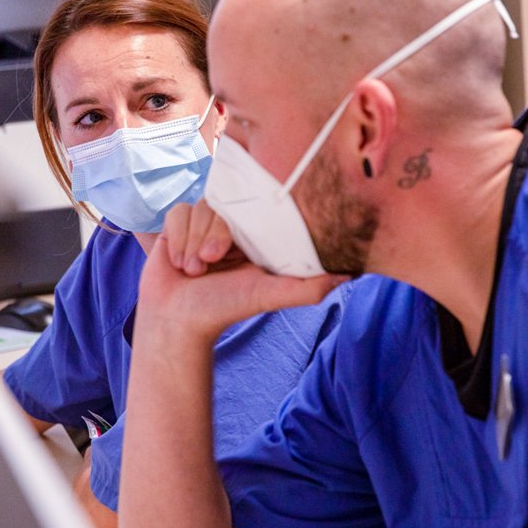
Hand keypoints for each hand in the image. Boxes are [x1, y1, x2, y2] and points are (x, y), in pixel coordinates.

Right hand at [140, 201, 344, 338]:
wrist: (177, 322)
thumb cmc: (224, 309)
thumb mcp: (270, 296)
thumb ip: (309, 286)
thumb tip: (350, 275)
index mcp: (258, 234)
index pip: (255, 205)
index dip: (242, 225)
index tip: (233, 250)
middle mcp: (232, 225)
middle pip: (224, 205)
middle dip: (213, 237)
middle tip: (210, 265)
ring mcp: (205, 223)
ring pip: (200, 208)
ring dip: (192, 242)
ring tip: (194, 270)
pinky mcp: (179, 224)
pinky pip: (178, 213)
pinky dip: (177, 239)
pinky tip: (177, 263)